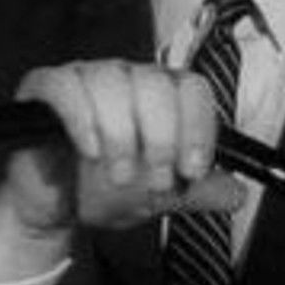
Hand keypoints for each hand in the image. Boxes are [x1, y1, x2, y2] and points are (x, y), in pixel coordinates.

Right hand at [0, 60, 245, 242]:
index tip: (193, 170)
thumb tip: (237, 195)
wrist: (57, 207)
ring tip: (118, 174)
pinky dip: (81, 118)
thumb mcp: (162, 196)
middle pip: (156, 83)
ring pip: (113, 81)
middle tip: (156, 180)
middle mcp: (131, 76)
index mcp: (165, 93)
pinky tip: (90, 150)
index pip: (193, 88)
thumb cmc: (109, 190)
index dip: (198, 127)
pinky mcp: (48, 87)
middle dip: (162, 138)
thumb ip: (200, 193)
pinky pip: (66, 85)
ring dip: (122, 133)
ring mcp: (89, 76)